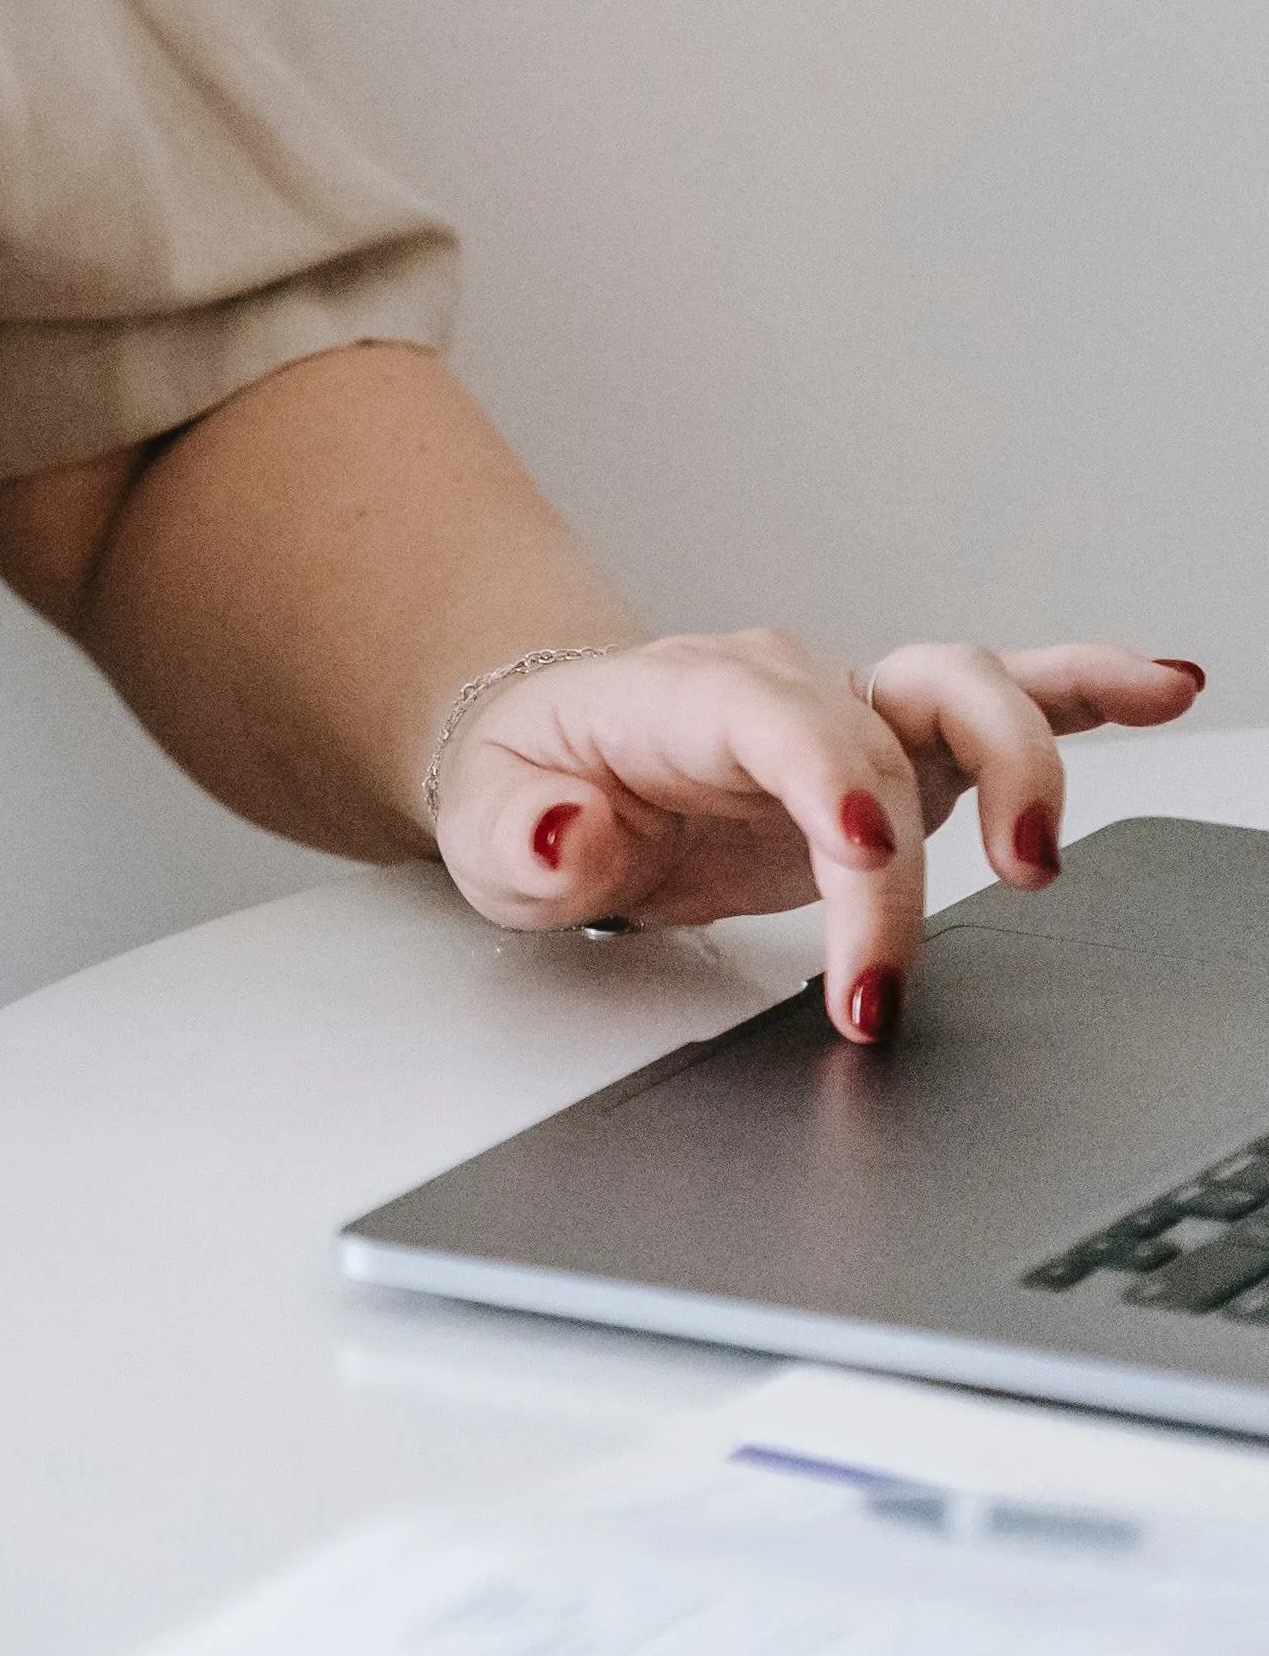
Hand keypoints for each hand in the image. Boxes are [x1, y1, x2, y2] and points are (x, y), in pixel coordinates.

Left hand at [433, 629, 1206, 1042]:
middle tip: (891, 968)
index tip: (860, 853)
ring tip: (1041, 861)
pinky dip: (1090, 691)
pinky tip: (1164, 687)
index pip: (772, 721)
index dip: (826, 778)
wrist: (547, 760)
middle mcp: (781, 688)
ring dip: (1024, 763)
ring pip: (962, 693)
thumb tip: (568, 837)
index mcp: (681, 696)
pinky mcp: (898, 753)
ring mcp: (849, 713)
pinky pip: (1007, 701)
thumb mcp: (490, 828)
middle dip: (906, 852)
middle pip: (875, 737)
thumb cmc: (527, 788)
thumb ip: (529, 838)